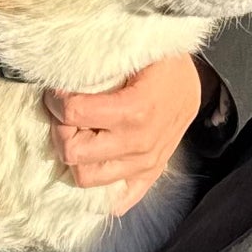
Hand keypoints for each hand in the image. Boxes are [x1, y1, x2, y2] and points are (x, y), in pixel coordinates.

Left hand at [44, 53, 205, 215]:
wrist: (195, 83)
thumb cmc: (161, 63)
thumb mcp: (134, 52)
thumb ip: (100, 65)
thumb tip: (62, 70)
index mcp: (134, 110)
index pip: (72, 114)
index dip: (56, 100)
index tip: (57, 91)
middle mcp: (138, 143)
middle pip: (72, 152)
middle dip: (60, 129)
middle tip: (64, 114)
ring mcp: (144, 164)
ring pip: (86, 178)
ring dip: (76, 155)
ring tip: (79, 134)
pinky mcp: (149, 174)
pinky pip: (118, 199)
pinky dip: (100, 187)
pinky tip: (93, 163)